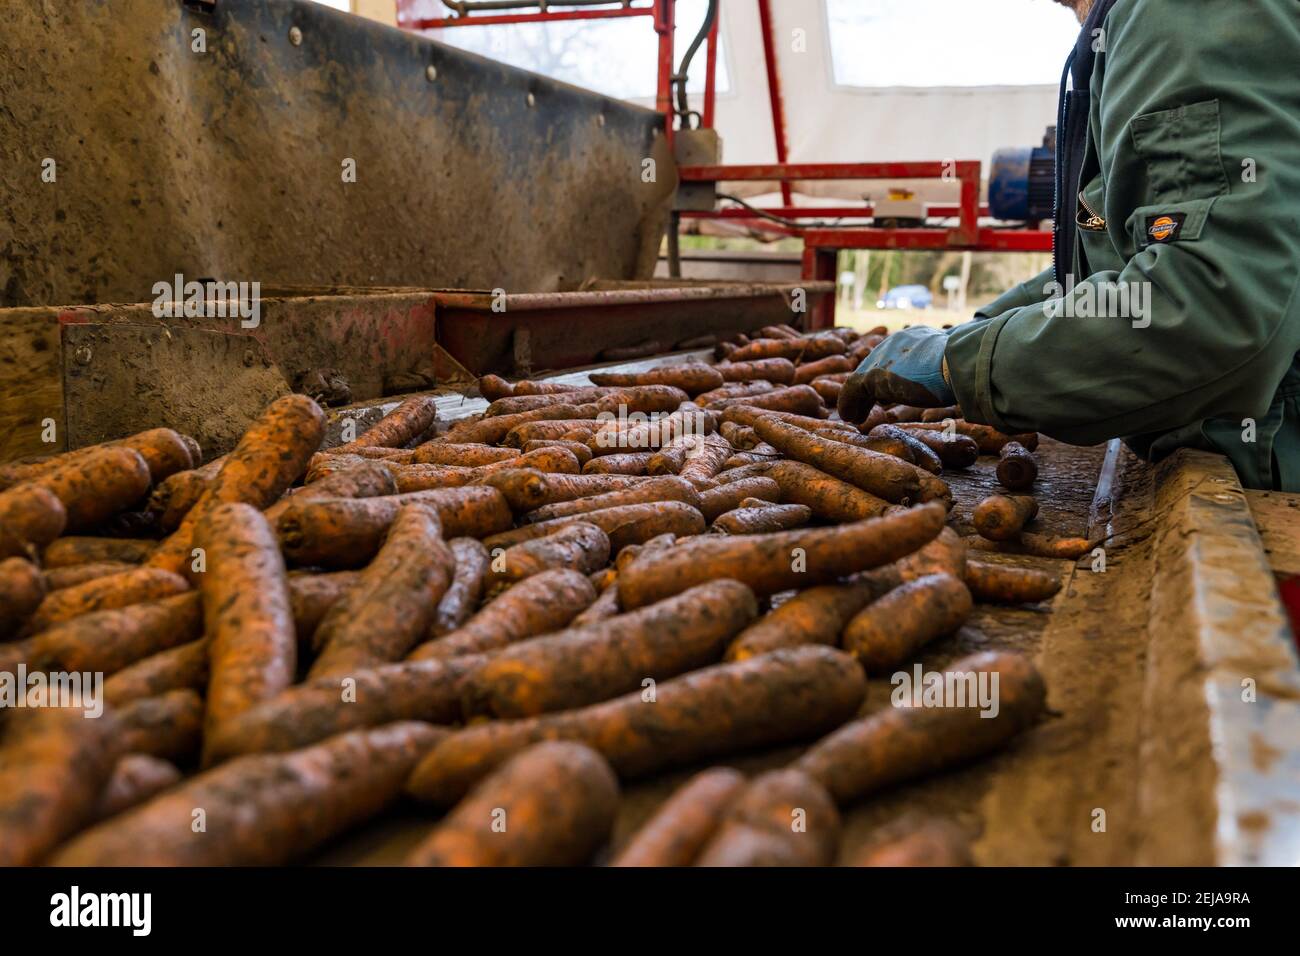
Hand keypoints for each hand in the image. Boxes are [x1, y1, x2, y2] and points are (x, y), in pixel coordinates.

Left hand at [837, 326, 955, 422]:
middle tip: (866, 404)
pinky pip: (853, 390)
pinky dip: (850, 404)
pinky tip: (851, 417)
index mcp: (917, 338)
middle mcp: (896, 343)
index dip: (889, 376)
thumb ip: (949, 369)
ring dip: (857, 399)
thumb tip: (961, 383)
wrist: (959, 362)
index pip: (895, 357)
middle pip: (875, 366)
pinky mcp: (873, 375)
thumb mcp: (956, 365)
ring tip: (855, 416)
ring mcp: (883, 358)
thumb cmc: (967, 367)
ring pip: (862, 379)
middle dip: (869, 387)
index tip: (886, 394)